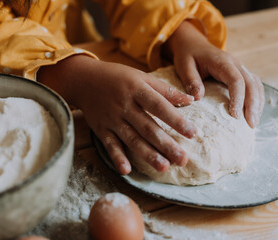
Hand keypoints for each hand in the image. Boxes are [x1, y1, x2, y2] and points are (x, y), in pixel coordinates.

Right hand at [38, 55, 195, 174]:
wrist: (84, 79)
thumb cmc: (118, 77)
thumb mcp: (142, 77)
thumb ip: (165, 90)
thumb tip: (190, 100)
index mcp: (137, 90)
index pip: (159, 106)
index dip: (176, 120)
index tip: (192, 133)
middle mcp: (125, 106)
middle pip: (147, 127)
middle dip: (166, 145)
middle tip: (182, 159)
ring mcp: (112, 119)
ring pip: (132, 139)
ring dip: (147, 154)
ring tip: (164, 167)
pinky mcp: (101, 129)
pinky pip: (109, 145)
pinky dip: (117, 157)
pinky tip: (127, 170)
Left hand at [164, 21, 264, 127]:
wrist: (193, 45)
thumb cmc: (188, 56)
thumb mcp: (184, 66)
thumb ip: (191, 81)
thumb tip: (198, 98)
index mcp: (222, 62)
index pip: (236, 80)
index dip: (238, 98)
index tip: (234, 116)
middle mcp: (236, 64)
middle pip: (251, 84)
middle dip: (253, 105)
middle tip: (251, 125)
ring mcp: (241, 69)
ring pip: (256, 85)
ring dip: (257, 104)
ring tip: (253, 124)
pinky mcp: (242, 74)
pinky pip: (255, 86)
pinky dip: (257, 100)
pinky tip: (253, 114)